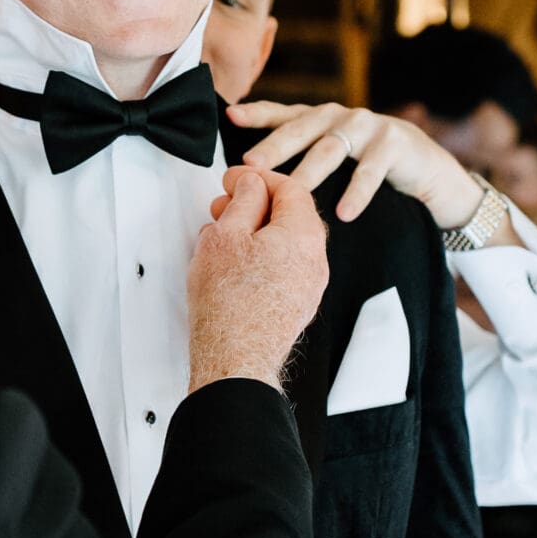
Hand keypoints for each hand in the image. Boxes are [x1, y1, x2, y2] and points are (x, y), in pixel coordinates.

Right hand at [187, 166, 329, 393]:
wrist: (236, 359)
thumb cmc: (230, 305)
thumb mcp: (225, 235)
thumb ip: (243, 201)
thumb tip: (250, 186)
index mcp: (304, 235)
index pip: (290, 188)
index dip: (258, 178)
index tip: (235, 179)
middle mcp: (315, 260)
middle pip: (290, 215)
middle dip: (255, 205)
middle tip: (225, 206)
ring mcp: (308, 286)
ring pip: (284, 243)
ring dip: (255, 232)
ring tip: (221, 237)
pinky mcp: (296, 305)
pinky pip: (282, 269)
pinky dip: (260, 257)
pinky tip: (231, 264)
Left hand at [230, 100, 497, 234]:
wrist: (425, 168)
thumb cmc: (368, 166)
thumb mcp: (332, 159)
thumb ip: (300, 160)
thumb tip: (250, 178)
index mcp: (319, 119)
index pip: (282, 113)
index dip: (257, 113)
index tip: (231, 116)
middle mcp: (339, 117)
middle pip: (301, 129)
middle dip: (275, 146)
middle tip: (252, 164)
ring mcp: (367, 126)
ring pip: (331, 149)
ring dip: (310, 172)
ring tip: (293, 194)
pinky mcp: (394, 143)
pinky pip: (371, 170)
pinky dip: (357, 192)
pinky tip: (345, 212)